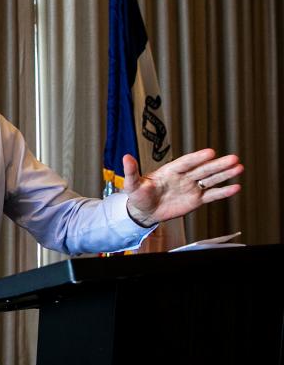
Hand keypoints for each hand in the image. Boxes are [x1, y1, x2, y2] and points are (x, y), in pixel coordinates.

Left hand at [123, 149, 242, 226]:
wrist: (144, 211)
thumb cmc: (138, 196)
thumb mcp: (132, 184)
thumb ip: (132, 171)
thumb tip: (125, 157)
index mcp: (170, 171)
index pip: (186, 163)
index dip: (197, 158)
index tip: (210, 152)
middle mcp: (183, 177)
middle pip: (203, 169)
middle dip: (218, 164)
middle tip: (233, 158)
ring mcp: (191, 187)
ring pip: (210, 179)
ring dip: (224, 174)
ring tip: (239, 167)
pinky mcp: (195, 200)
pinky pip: (211, 195)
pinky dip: (223, 192)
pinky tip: (236, 187)